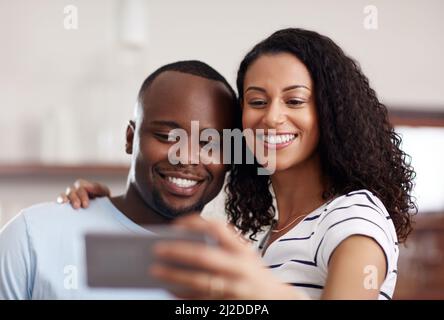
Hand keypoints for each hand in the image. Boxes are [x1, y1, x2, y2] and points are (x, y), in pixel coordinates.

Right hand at [56, 179, 110, 208]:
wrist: (104, 208)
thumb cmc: (103, 198)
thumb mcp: (103, 192)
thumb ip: (98, 188)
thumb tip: (88, 186)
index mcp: (84, 185)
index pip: (80, 186)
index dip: (82, 194)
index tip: (85, 205)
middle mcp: (75, 190)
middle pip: (71, 191)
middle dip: (74, 199)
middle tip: (77, 206)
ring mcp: (69, 197)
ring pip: (63, 195)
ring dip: (64, 199)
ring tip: (65, 203)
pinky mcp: (65, 204)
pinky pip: (60, 201)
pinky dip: (59, 202)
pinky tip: (60, 205)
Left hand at [149, 214, 307, 299]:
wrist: (273, 300)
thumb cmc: (251, 273)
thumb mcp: (244, 254)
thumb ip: (222, 246)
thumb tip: (182, 242)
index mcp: (242, 250)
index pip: (218, 228)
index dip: (196, 223)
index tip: (176, 224)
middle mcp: (240, 268)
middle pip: (204, 257)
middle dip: (178, 252)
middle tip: (157, 249)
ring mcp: (234, 289)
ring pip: (199, 282)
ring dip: (175, 276)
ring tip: (155, 270)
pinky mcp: (227, 305)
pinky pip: (200, 301)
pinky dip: (182, 295)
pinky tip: (168, 289)